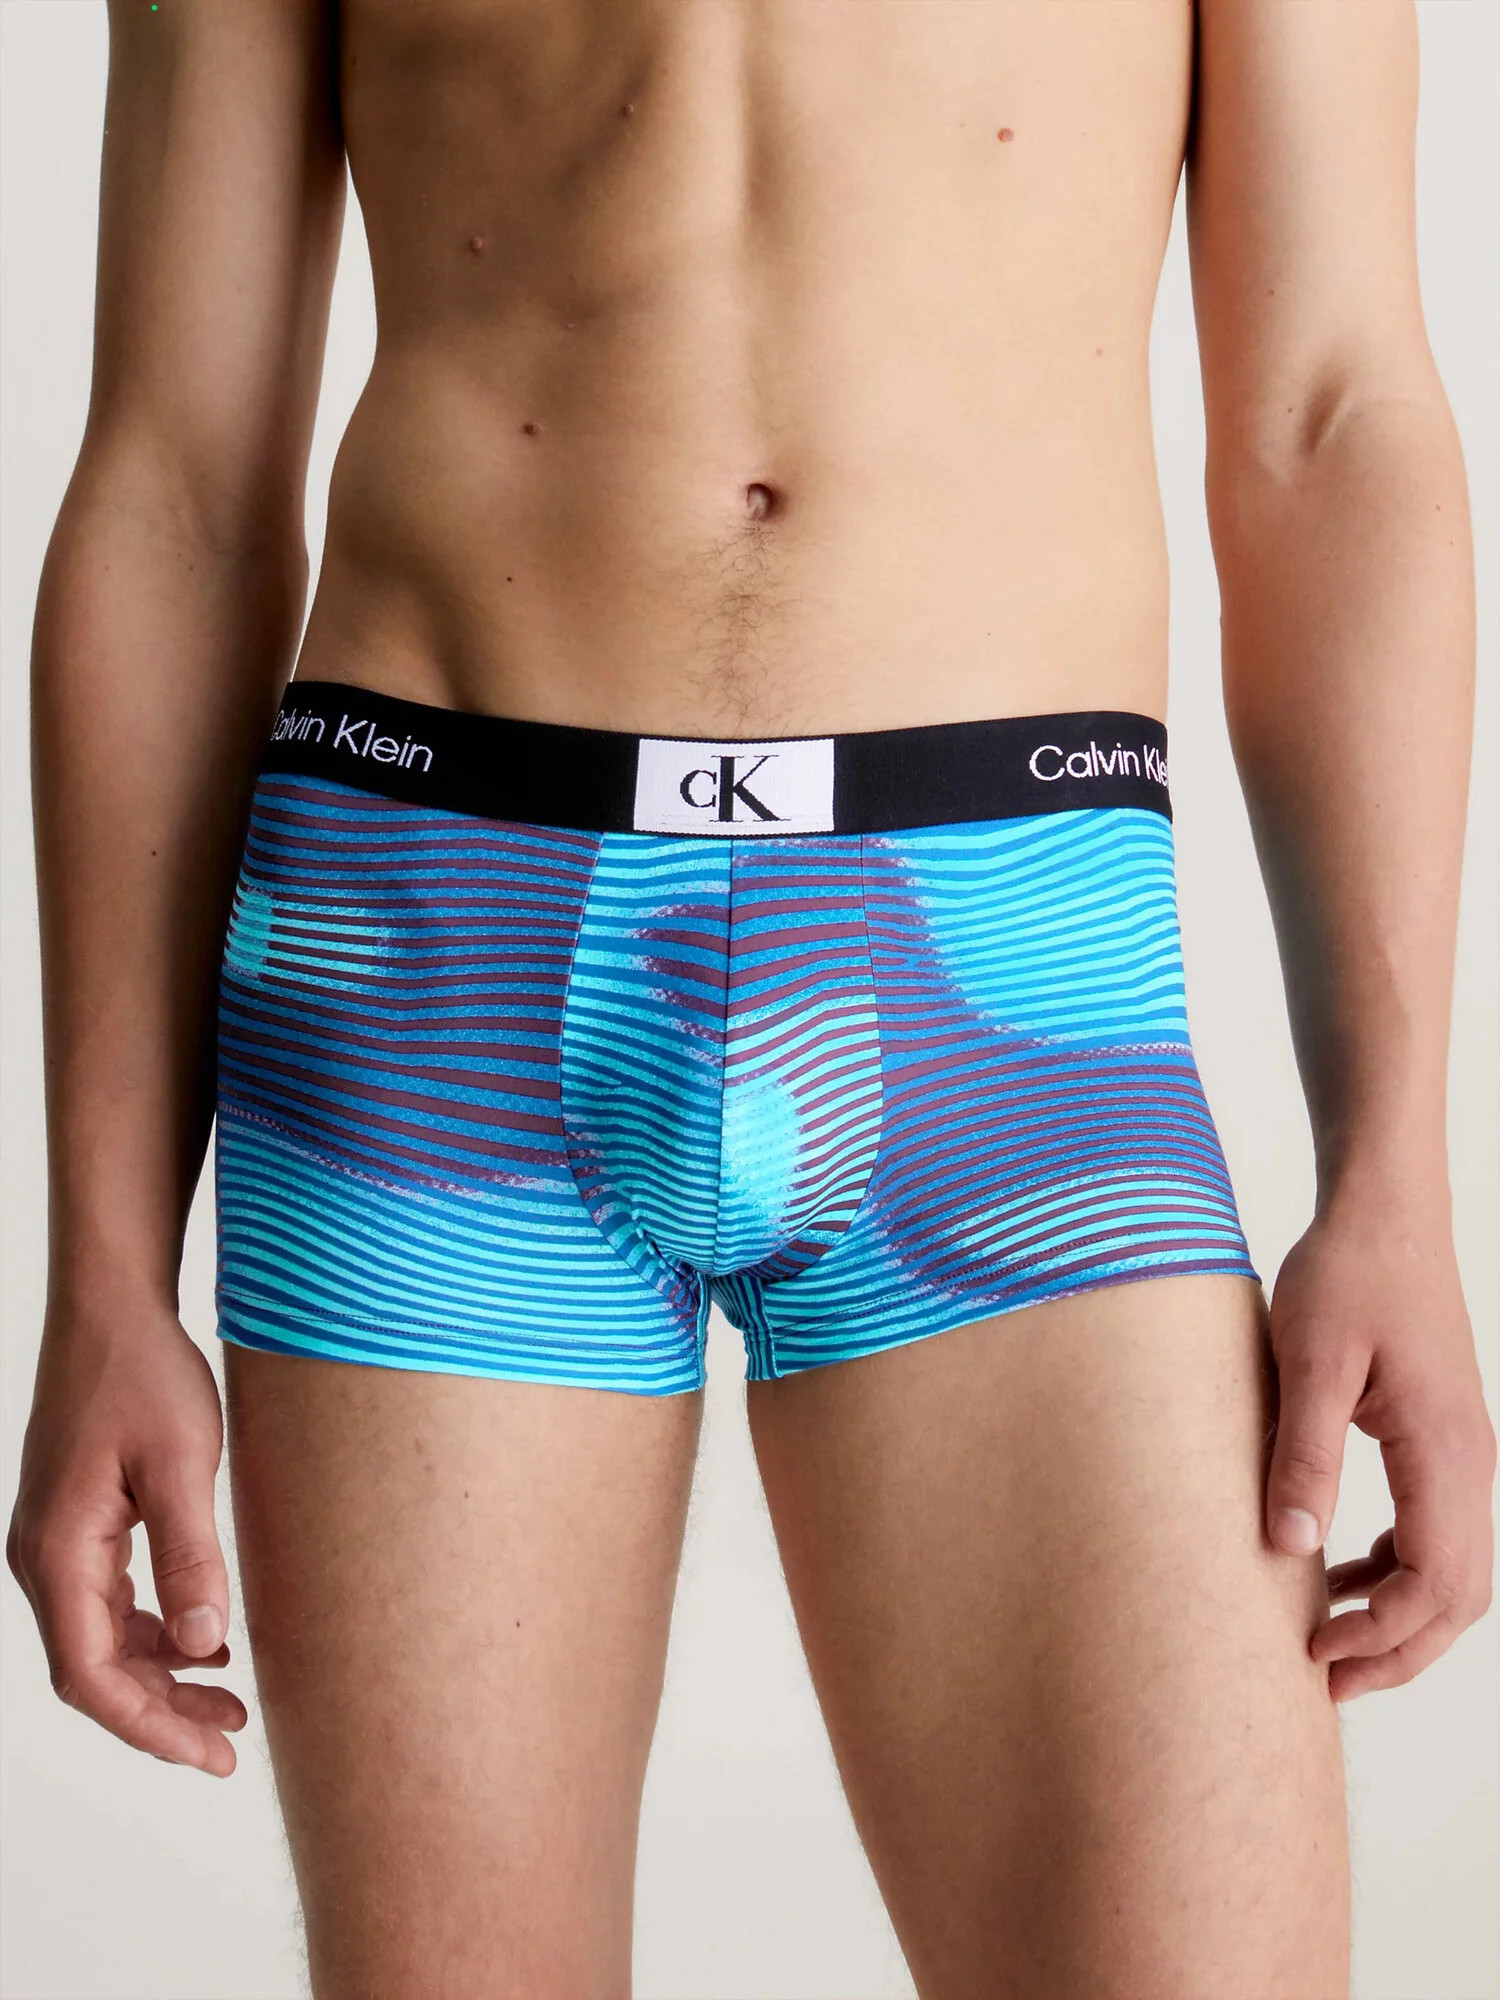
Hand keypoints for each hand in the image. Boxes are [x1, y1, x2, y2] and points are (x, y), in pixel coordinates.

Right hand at [7, 1298, 246, 1772]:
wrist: (112, 1311)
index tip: (211, 1754)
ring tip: (229, 1705)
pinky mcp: (78, 1527)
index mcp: (59, 1552)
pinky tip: (205, 1643)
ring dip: (161, 1679)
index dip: (150, 1726)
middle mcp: (44, 1559)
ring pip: (103, 1642)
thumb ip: (191, 1555)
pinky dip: (155, 1635)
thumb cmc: (144, 1374)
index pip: (92, 1675)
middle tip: (231, 1745)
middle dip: (160, 1716)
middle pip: (94, 1671)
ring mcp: (57, 1544)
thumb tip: (206, 1644)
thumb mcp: (182, 1463)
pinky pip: (109, 1606)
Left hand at [1265, 1195, 1494, 1698]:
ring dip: (1399, 1615)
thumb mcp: (1309, 1362)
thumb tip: (1292, 1548)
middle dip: (1398, 1649)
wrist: (1385, 1212)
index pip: (1436, 1583)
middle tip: (1323, 1678)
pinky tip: (1340, 1568)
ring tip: (1327, 1638)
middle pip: (1459, 1596)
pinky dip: (1397, 1568)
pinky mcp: (1443, 1439)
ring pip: (1453, 1569)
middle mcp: (1471, 1463)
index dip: (1381, 1635)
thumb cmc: (1348, 1274)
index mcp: (1445, 1452)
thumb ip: (1304, 1454)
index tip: (1313, 1651)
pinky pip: (1436, 1529)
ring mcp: (1464, 1453)